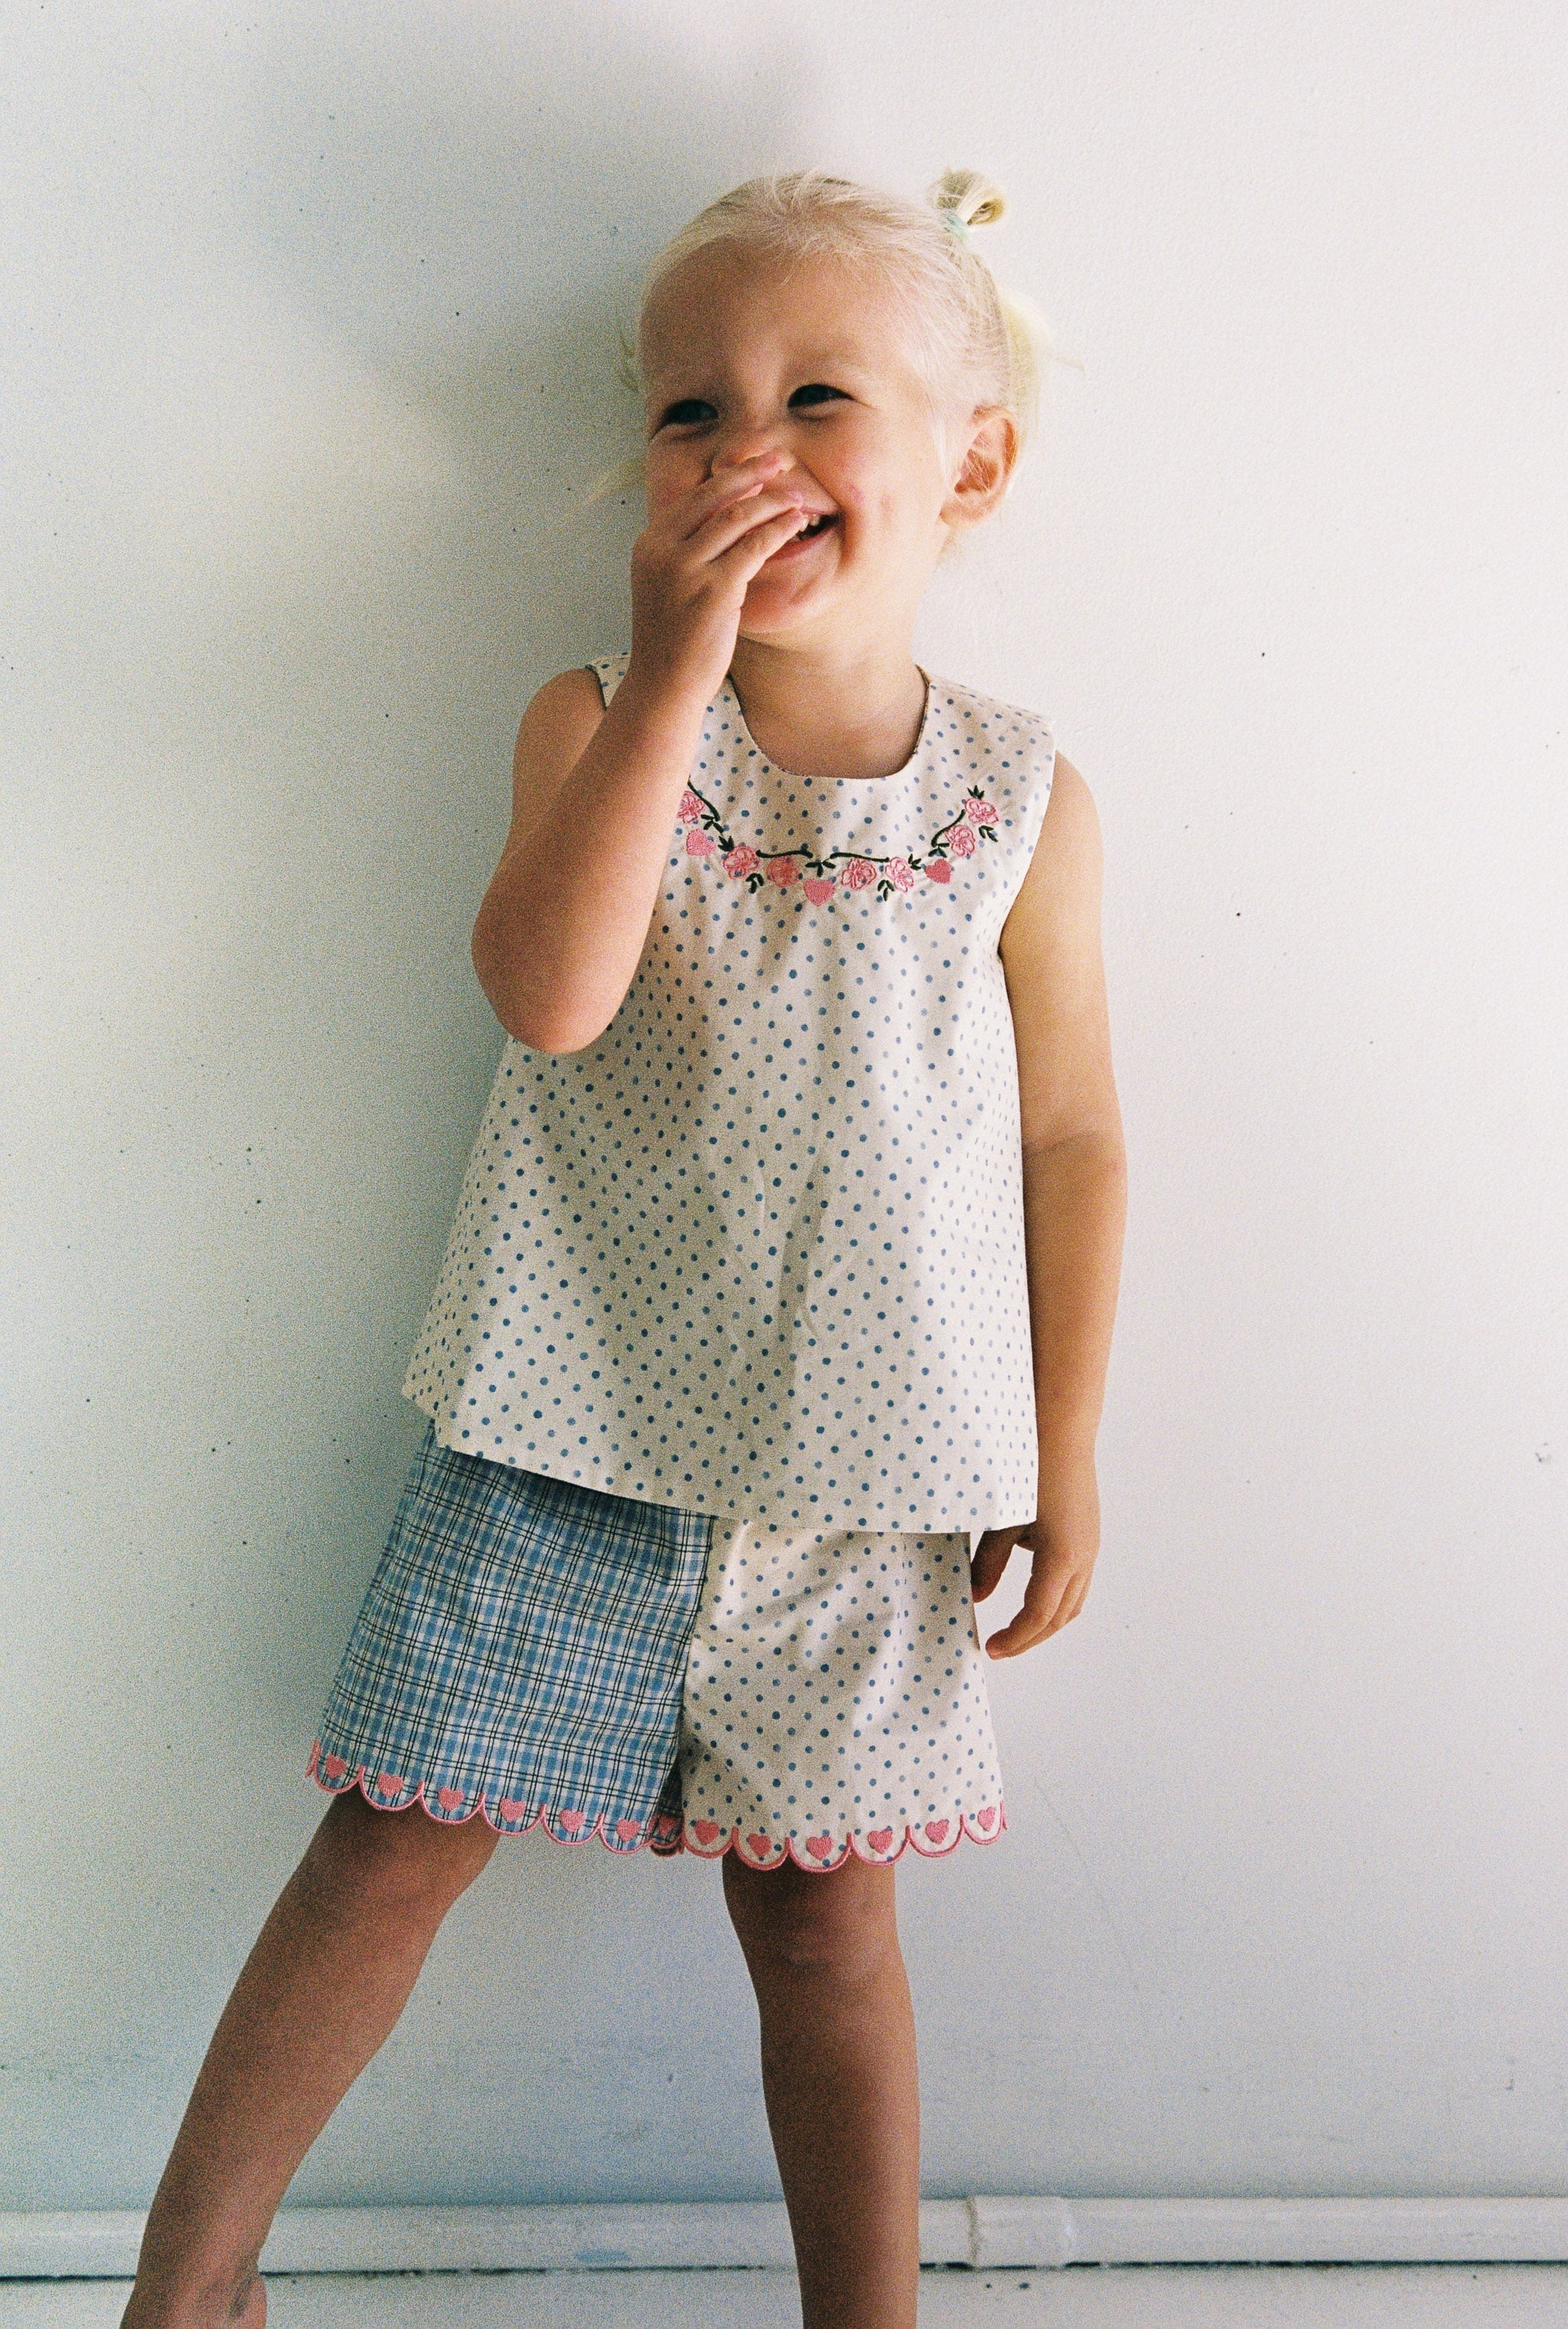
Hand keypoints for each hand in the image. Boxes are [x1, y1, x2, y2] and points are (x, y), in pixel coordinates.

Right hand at [627, 451, 809, 707]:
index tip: (756, 464)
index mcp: (649, 544)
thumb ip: (686, 553)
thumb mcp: (668, 586)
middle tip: (781, 459)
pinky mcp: (713, 590)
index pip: (693, 497)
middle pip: (714, 496)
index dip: (729, 476)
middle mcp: (662, 550)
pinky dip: (778, 529)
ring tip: (798, 494)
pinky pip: (753, 547)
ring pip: (737, 517)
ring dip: (772, 501)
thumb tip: (724, 523)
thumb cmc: (672, 641)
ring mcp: (686, 569)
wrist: (662, 685)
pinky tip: (796, 523)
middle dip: (752, 472)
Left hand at [971, 1447, 1100, 1656]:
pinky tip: (1031, 1593)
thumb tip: (976, 1597)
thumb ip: (989, 1563)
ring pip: (1073, 1602)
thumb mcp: (1002, 1520)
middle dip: (1030, 1637)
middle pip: (1060, 1617)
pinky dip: (1055, 1599)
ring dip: (1046, 1622)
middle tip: (1000, 1646)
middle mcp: (1084, 1558)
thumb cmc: (1029, 1470)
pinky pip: (1076, 1581)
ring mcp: (1090, 1547)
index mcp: (1062, 1558)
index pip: (1038, 1616)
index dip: (1014, 1638)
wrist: (1061, 1431)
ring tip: (1015, 1629)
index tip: (990, 1649)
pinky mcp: (1088, 1535)